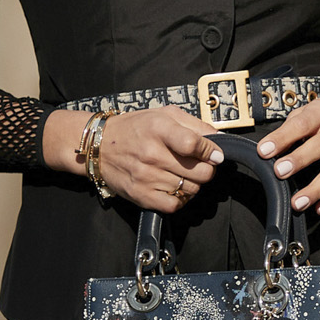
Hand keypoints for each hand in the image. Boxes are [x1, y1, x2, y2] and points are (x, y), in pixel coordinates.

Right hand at [44, 104, 221, 213]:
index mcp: (159, 128)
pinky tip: (174, 187)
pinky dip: (180, 198)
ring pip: (191, 190)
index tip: (215, 154)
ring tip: (182, 174)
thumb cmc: (135, 128)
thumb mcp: (164, 115)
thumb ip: (194, 124)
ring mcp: (146, 177)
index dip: (211, 151)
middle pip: (201, 172)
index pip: (195, 144)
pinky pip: (174, 204)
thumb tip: (219, 140)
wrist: (99, 146)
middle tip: (199, 164)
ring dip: (193, 183)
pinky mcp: (141, 195)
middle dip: (206, 169)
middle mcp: (152, 153)